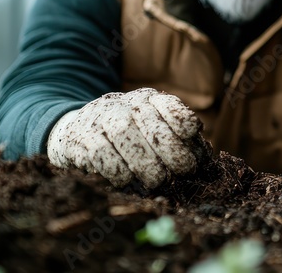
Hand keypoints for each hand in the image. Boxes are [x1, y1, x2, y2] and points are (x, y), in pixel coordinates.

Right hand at [46, 88, 208, 188]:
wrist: (76, 128)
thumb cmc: (127, 137)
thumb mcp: (152, 130)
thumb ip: (177, 140)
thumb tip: (205, 160)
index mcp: (148, 101)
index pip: (168, 105)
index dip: (182, 119)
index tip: (192, 135)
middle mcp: (125, 105)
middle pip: (149, 122)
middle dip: (171, 149)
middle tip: (182, 172)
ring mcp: (100, 118)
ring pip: (124, 134)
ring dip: (144, 161)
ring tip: (157, 180)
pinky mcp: (80, 137)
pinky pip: (99, 153)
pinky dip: (116, 169)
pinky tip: (126, 180)